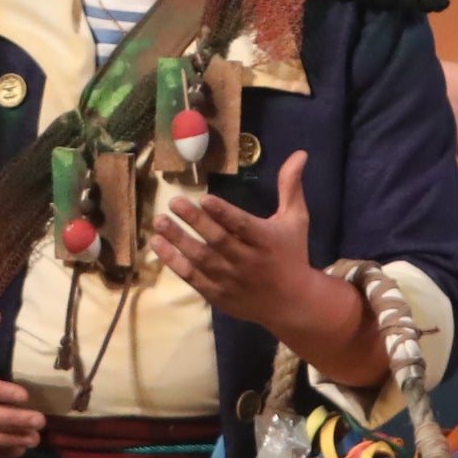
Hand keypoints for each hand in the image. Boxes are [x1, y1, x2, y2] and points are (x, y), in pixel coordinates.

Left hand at [155, 152, 342, 342]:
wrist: (292, 303)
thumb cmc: (291, 254)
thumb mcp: (296, 220)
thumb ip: (291, 187)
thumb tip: (299, 153)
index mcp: (266, 241)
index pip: (243, 226)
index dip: (224, 213)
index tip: (205, 199)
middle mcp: (247, 261)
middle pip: (218, 240)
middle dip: (195, 221)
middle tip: (174, 202)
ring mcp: (230, 280)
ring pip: (201, 259)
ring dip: (178, 240)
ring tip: (159, 221)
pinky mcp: (217, 294)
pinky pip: (192, 277)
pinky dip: (174, 262)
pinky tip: (158, 245)